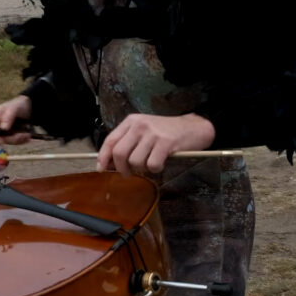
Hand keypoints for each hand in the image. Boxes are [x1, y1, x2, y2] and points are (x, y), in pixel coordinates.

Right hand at [0, 95, 32, 144]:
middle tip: (23, 135)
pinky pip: (13, 142)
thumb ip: (8, 117)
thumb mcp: (14, 108)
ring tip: (27, 134)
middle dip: (11, 139)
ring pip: (7, 142)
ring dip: (18, 140)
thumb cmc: (18, 105)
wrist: (28, 108)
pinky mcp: (10, 137)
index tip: (5, 140)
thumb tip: (3, 128)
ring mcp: (3, 132)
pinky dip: (21, 140)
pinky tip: (27, 136)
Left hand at [97, 113, 214, 175]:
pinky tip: (160, 164)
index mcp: (131, 121)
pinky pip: (152, 164)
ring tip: (149, 164)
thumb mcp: (143, 131)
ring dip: (141, 169)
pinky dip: (155, 169)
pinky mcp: (166, 143)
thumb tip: (109, 163)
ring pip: (135, 161)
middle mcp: (140, 125)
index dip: (103, 157)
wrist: (193, 127)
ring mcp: (153, 134)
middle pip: (119, 153)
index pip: (110, 141)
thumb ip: (127, 143)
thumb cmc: (166, 132)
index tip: (101, 169)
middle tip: (128, 173)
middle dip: (121, 168)